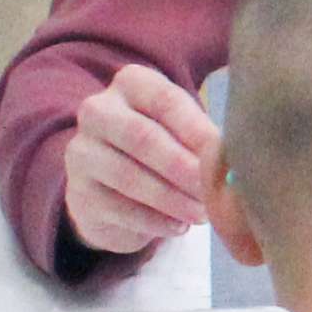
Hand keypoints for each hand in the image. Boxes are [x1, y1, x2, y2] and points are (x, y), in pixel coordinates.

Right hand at [61, 63, 221, 255]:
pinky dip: (155, 221)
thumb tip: (232, 164)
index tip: (224, 154)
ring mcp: (82, 152)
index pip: (166, 101)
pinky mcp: (79, 192)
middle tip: (213, 189)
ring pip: (128, 176)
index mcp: (132, 84)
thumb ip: (203, 140)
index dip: (197, 129)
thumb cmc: (164, 149)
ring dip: (172, 198)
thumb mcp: (183, 133)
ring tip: (203, 213)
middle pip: (142, 136)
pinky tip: (179, 227)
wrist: (113, 187)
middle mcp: (97, 111)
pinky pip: (119, 208)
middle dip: (183, 166)